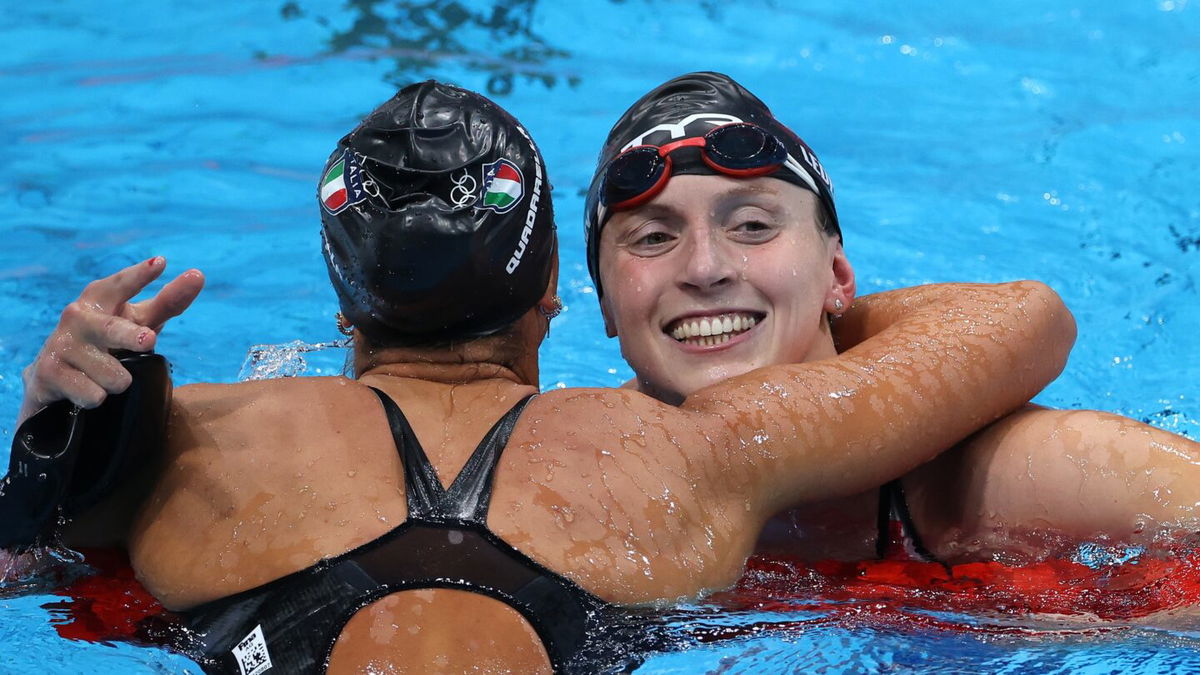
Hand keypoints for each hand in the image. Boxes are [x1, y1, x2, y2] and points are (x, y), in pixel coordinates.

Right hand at [19, 257, 204, 421]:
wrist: (54, 376)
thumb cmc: (108, 341)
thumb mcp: (137, 321)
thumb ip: (167, 302)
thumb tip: (198, 275)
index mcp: (99, 298)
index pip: (121, 285)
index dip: (139, 275)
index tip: (160, 263)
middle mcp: (77, 316)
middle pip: (113, 330)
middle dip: (130, 336)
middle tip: (149, 340)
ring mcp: (61, 344)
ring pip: (113, 375)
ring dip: (119, 382)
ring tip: (106, 377)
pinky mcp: (50, 373)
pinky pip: (93, 394)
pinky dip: (98, 398)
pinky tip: (87, 391)